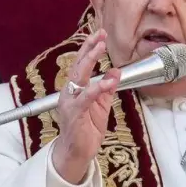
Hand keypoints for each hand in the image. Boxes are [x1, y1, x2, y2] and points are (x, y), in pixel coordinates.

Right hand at [51, 30, 120, 184]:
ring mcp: (70, 102)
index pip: (82, 64)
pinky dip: (97, 88)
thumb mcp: (102, 105)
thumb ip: (107, 88)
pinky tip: (108, 81)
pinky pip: (86, 98)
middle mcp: (70, 92)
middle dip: (89, 48)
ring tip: (101, 48)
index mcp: (76, 88)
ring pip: (79, 76)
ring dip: (90, 60)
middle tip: (101, 34)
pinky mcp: (74, 114)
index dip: (90, 48)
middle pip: (78, 65)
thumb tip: (115, 70)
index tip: (101, 34)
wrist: (78, 152)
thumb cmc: (87, 129)